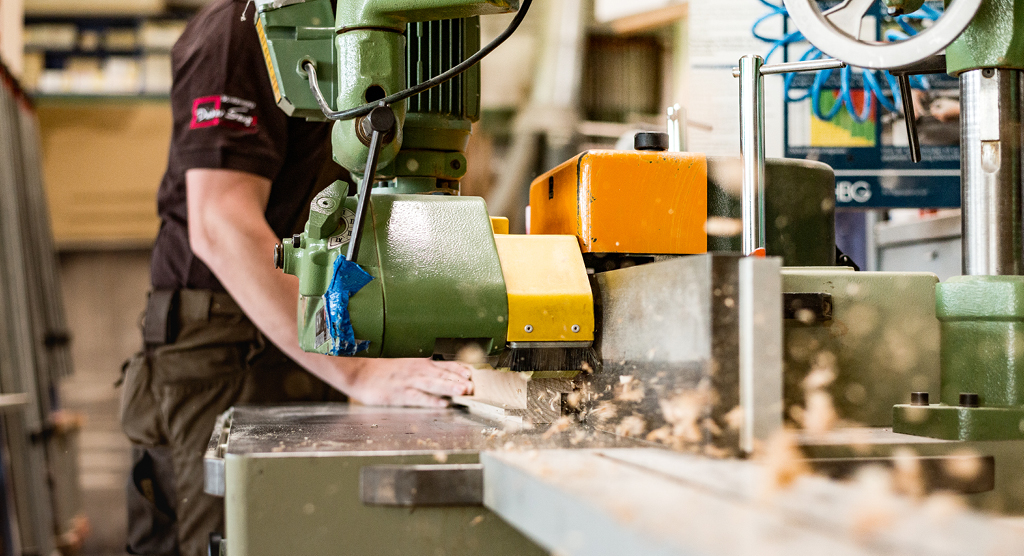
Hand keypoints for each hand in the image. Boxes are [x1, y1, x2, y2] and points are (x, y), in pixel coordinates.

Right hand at [339, 358, 473, 407]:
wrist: (358, 371)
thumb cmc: (381, 369)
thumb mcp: (404, 363)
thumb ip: (423, 366)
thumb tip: (443, 371)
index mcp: (419, 362)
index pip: (443, 364)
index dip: (458, 369)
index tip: (471, 373)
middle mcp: (416, 370)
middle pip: (441, 374)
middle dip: (458, 380)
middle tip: (473, 386)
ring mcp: (408, 382)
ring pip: (432, 384)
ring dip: (449, 387)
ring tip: (463, 391)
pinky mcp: (399, 394)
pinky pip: (418, 398)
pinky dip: (430, 400)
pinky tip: (442, 404)